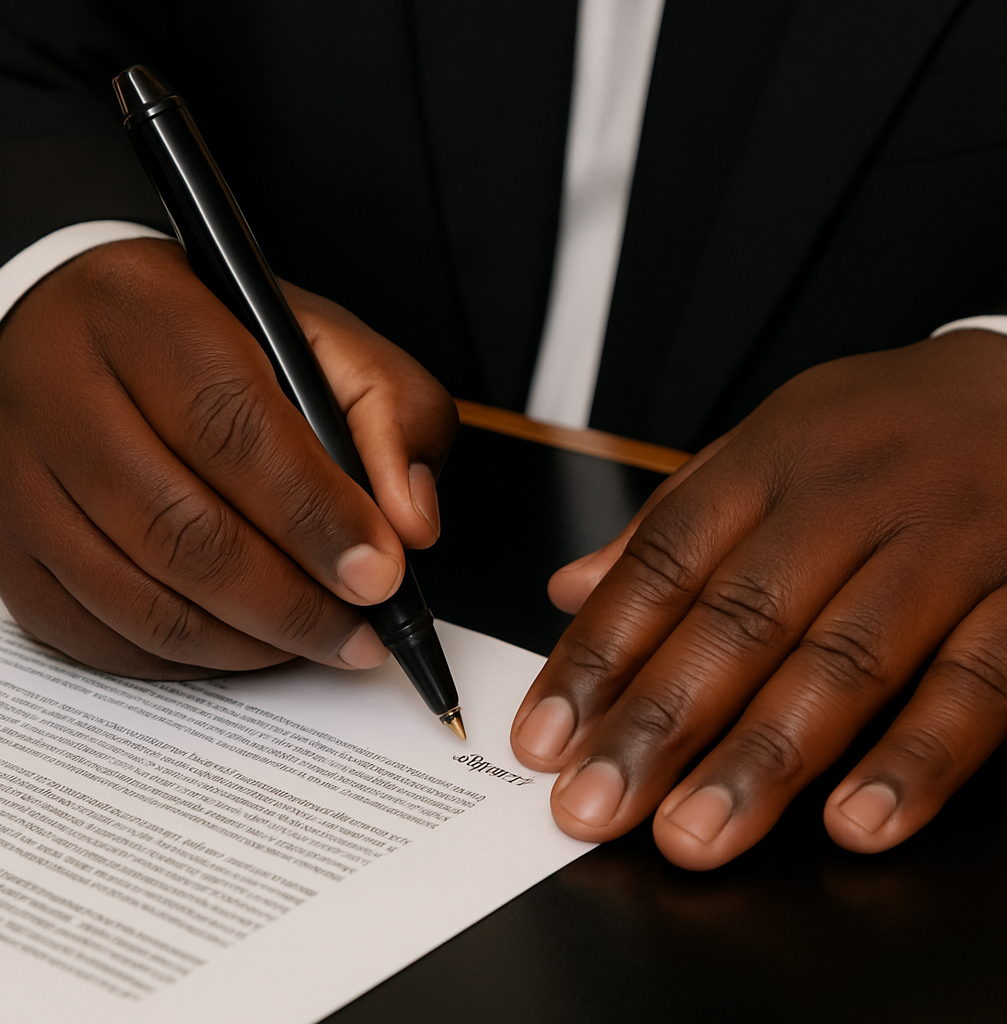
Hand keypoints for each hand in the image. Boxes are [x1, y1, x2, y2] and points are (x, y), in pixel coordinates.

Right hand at [0, 239, 456, 677]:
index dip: (314, 514)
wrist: (82, 331)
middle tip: (361, 631)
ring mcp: (21, 479)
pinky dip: (189, 660)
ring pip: (142, 601)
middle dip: (292, 603)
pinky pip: (99, 639)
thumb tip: (411, 524)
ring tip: (318, 639)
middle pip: (182, 532)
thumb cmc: (213, 339)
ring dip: (249, 642)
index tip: (380, 573)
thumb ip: (392, 414)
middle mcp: (61, 393)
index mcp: (147, 317)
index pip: (231, 428)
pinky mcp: (7, 548)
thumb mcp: (324, 343)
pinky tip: (245, 641)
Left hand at [511, 331, 1006, 868]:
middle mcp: (852, 498)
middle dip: (659, 724)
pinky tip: (855, 823)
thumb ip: (672, 520)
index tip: (546, 733)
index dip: (598, 653)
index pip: (664, 560)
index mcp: (774, 459)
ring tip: (694, 833)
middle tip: (593, 805)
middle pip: (741, 621)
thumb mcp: (769, 441)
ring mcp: (947, 545)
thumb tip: (572, 588)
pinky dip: (917, 760)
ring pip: (845, 662)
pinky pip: (976, 684)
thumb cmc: (883, 425)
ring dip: (763, 760)